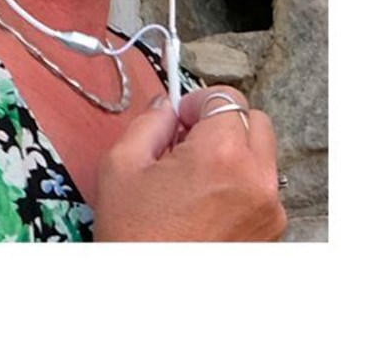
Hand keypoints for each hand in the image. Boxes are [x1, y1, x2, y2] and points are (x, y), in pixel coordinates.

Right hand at [91, 86, 286, 240]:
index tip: (182, 116)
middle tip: (188, 143)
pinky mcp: (270, 232)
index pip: (226, 98)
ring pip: (260, 156)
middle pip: (253, 122)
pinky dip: (240, 187)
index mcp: (221, 156)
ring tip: (194, 180)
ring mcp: (268, 209)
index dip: (198, 102)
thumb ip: (149, 123)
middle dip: (222, 124)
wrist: (148, 293)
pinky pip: (261, 190)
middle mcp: (256, 180)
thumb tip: (166, 108)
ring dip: (233, 156)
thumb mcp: (122, 167)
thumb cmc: (135, 239)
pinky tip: (205, 205)